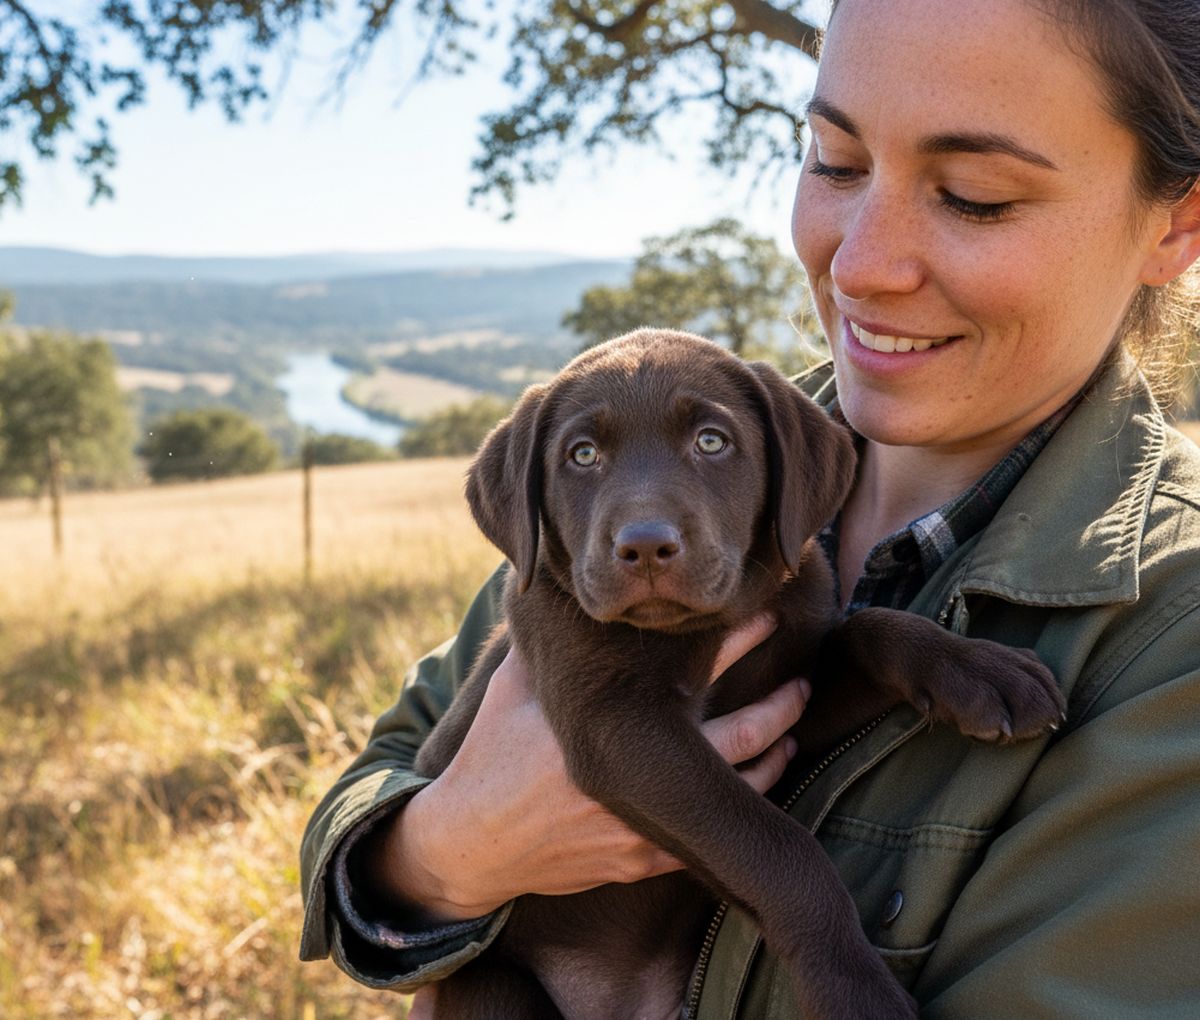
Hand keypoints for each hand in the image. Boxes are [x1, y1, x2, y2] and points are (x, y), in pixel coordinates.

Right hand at [370, 613, 809, 920]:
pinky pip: (708, 840)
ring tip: (790, 730)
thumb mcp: (512, 690)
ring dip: (772, 758)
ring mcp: (643, 825)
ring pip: (734, 793)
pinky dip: (739, 810)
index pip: (694, 672)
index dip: (737, 641)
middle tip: (802, 683)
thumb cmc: (491, 758)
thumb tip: (551, 585)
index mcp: (610, 724)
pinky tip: (756, 790)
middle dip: (778, 706)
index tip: (765, 615)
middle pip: (737, 738)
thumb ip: (545, 640)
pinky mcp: (640, 860)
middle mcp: (635, 775)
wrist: (471, 844)